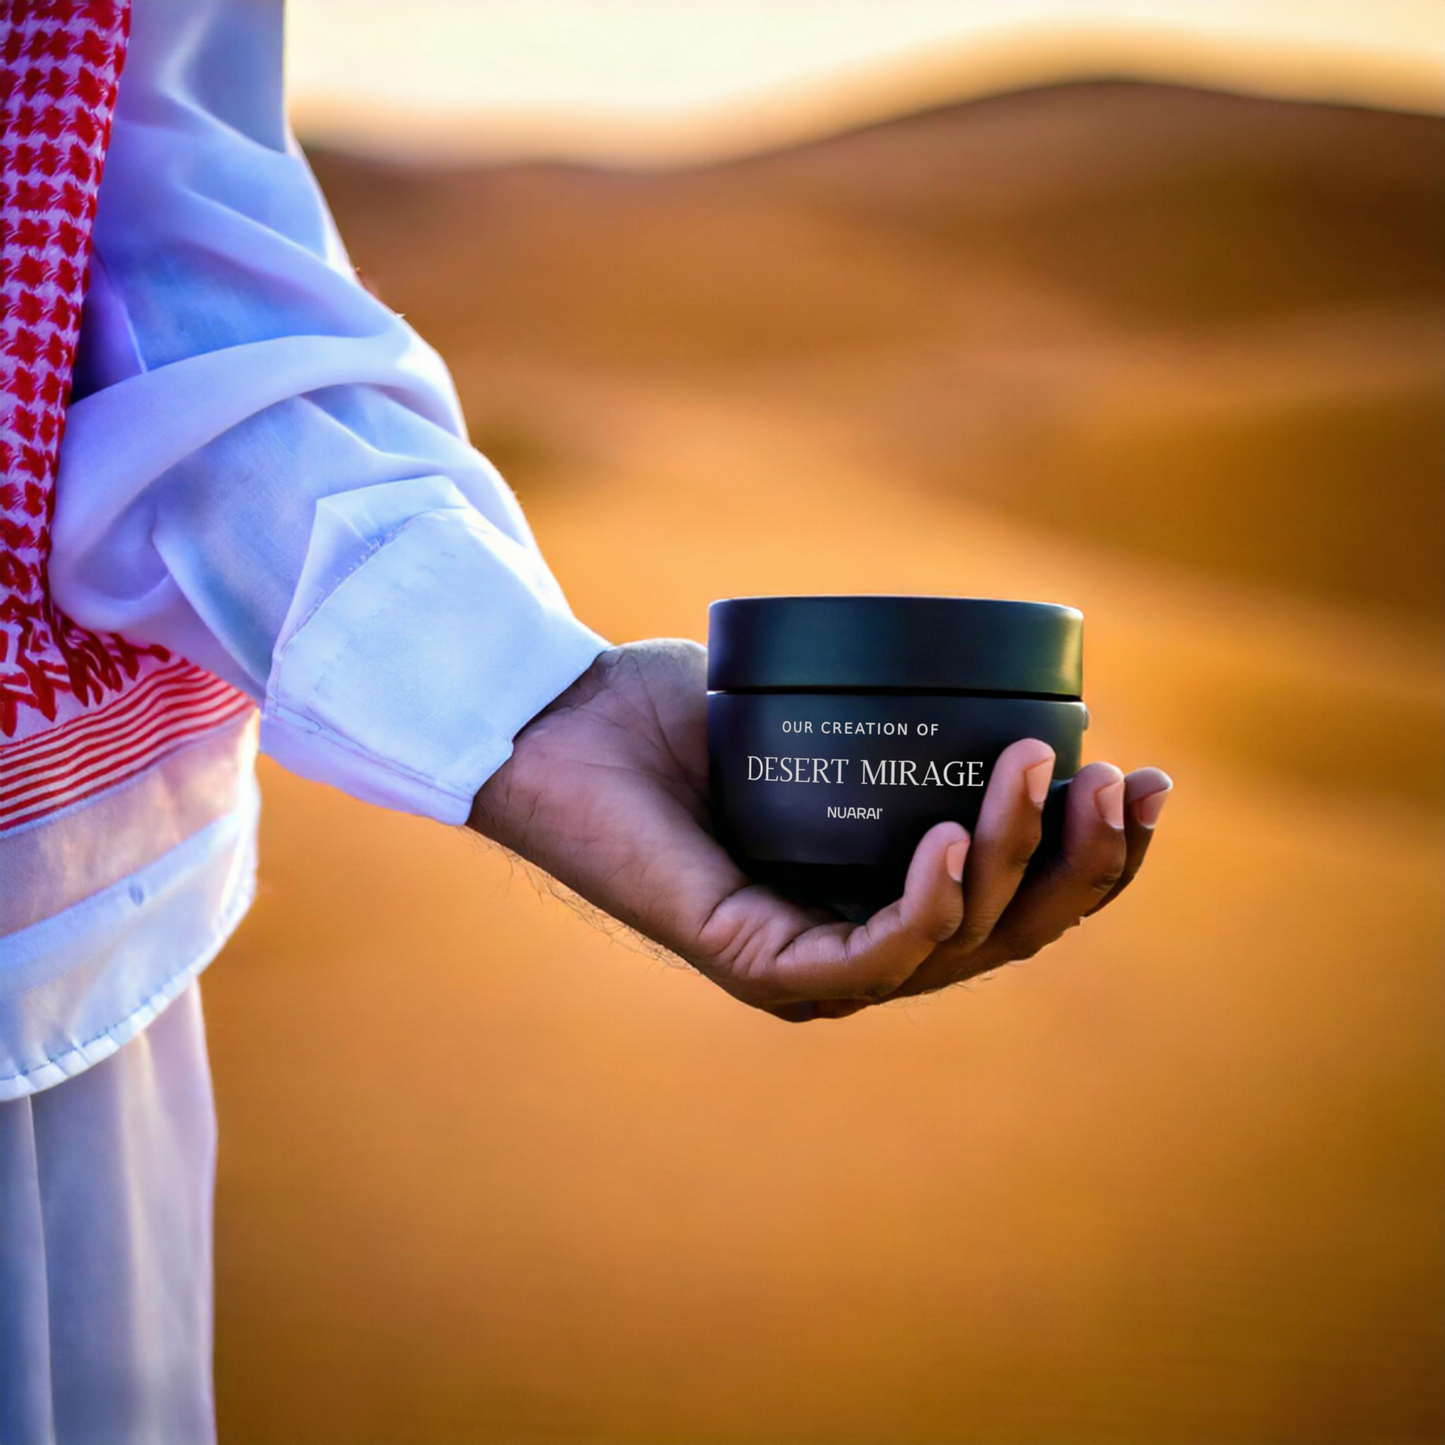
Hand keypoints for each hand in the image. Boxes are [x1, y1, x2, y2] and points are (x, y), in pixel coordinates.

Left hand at [469, 640, 1171, 1020]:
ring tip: (1032, 767)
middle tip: (1121, 777)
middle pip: (1010, 932)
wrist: (568, 723)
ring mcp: (811, 965)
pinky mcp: (755, 964)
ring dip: (1012, 858)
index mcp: (889, 893)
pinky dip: (924, 905)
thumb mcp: (827, 709)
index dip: (1099, 855)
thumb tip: (1011, 676)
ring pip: (956, 941)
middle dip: (1084, 863)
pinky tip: (950, 836)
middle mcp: (861, 942)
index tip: (1150, 777)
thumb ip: (908, 715)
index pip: (1020, 898)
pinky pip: (868, 958)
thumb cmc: (685, 711)